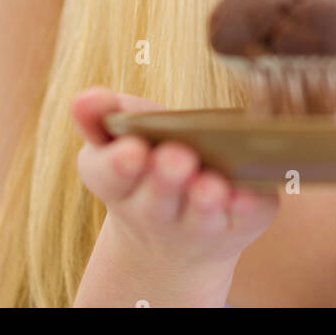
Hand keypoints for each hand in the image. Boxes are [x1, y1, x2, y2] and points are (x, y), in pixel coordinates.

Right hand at [72, 86, 277, 277]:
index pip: (110, 176)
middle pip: (156, 198)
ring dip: (205, 200)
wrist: (176, 235)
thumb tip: (85, 100)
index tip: (133, 150)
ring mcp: (196, 224)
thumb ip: (102, 115)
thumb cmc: (148, 161)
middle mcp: (154, 212)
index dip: (119, 164)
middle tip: (177, 158)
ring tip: (212, 186)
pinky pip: (243, 218)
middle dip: (165, 178)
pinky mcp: (238, 224)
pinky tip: (250, 194)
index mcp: (119, 184)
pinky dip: (247, 207)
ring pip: (200, 215)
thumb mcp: (119, 137)